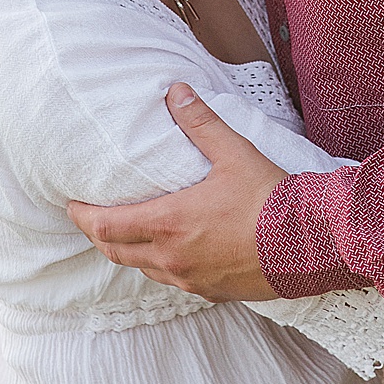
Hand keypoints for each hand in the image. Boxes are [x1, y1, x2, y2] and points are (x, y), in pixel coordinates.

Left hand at [68, 84, 286, 301]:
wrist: (310, 242)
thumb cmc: (271, 198)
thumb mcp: (235, 153)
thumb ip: (200, 123)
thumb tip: (176, 91)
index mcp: (168, 223)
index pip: (105, 226)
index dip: (83, 216)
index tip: (73, 205)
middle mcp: (171, 257)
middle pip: (116, 251)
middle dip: (101, 235)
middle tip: (94, 219)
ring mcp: (190, 279)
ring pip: (144, 268)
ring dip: (131, 252)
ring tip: (132, 233)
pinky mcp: (212, 291)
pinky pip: (174, 281)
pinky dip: (163, 265)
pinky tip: (176, 252)